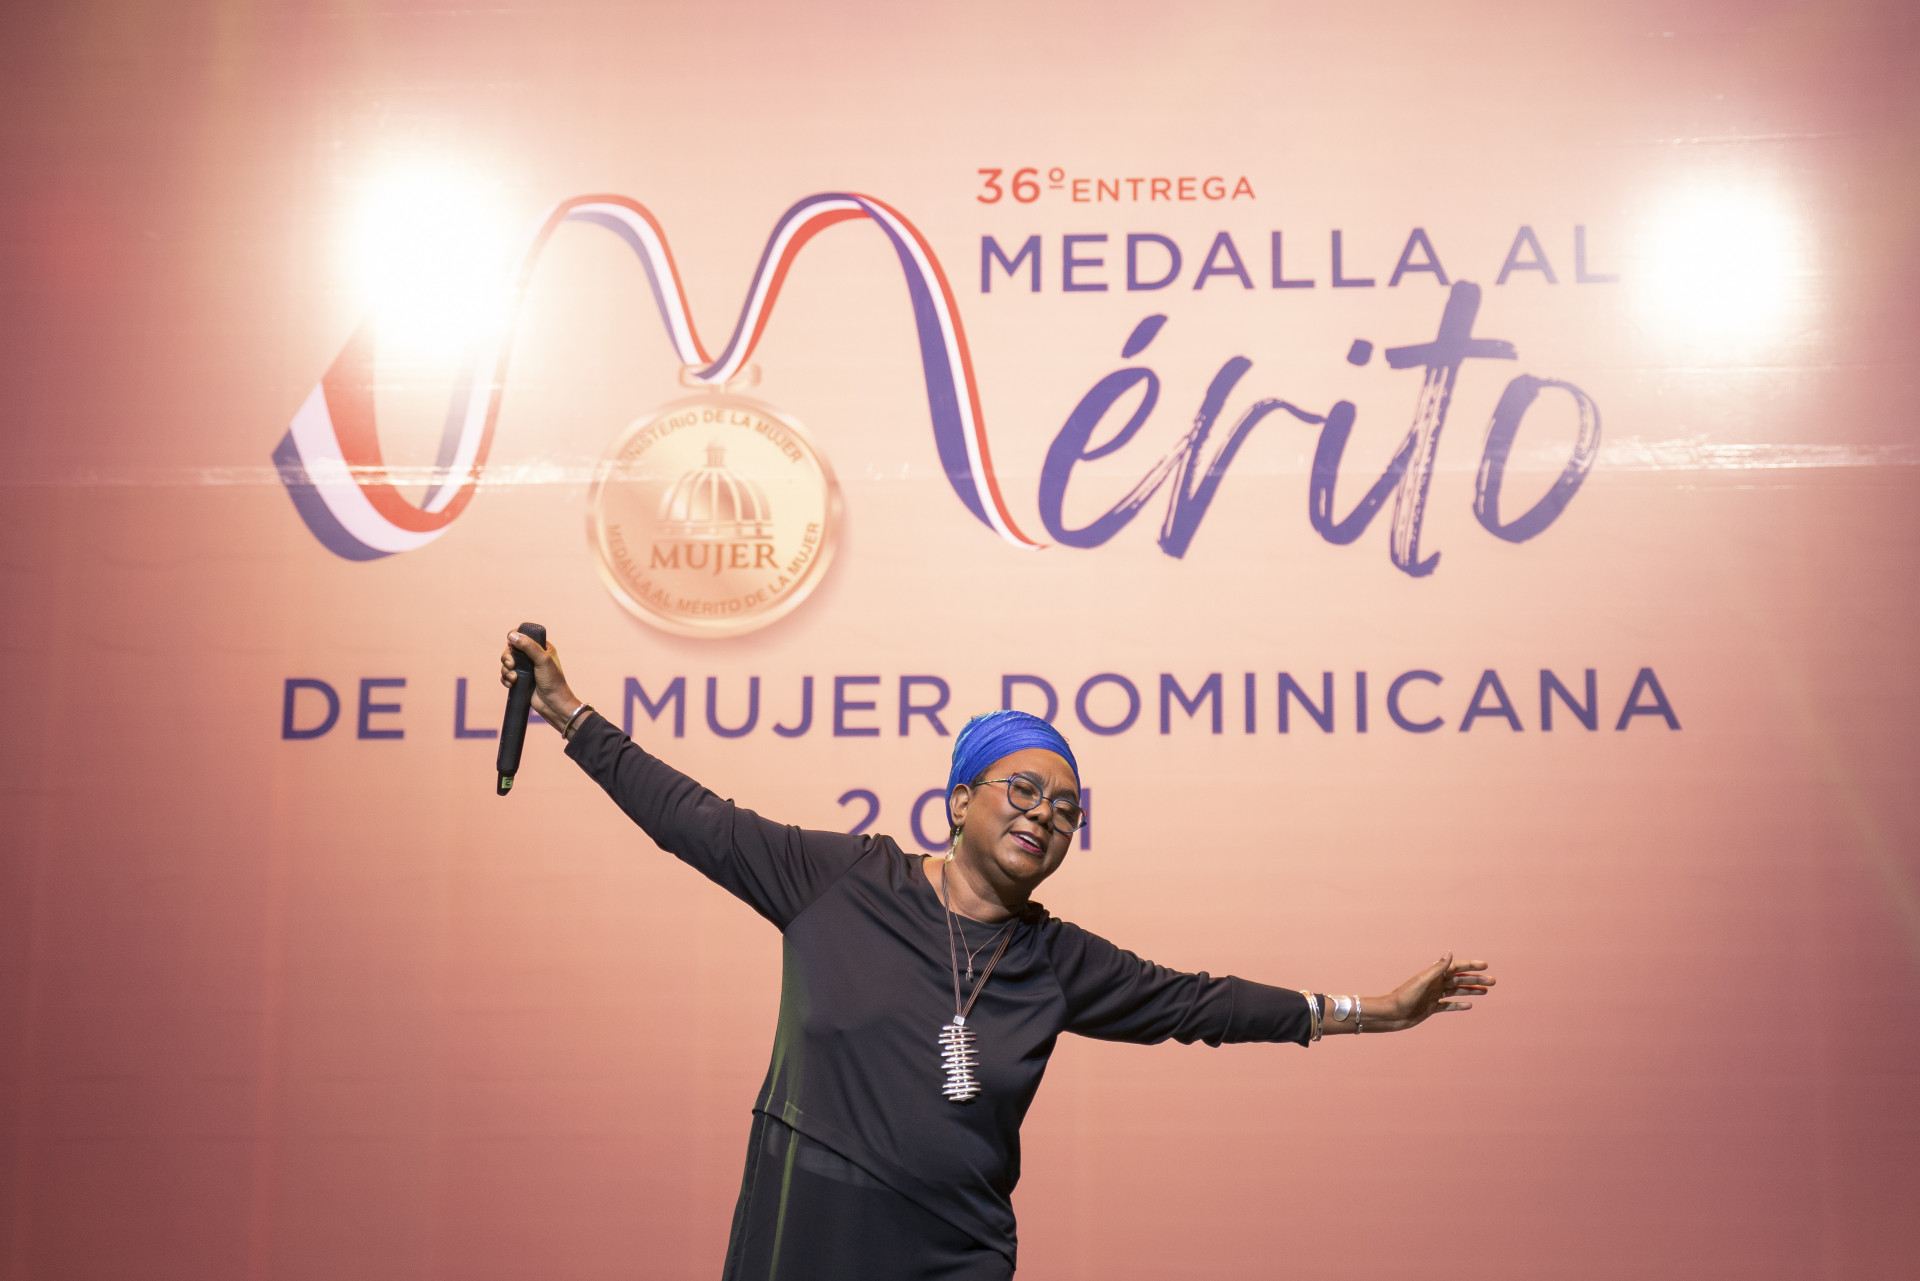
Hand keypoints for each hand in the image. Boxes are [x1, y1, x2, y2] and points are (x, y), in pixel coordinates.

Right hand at [499, 631, 581, 731]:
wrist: (552, 704)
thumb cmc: (553, 681)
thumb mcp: (543, 660)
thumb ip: (528, 646)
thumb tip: (511, 635)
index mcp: (542, 648)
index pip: (524, 636)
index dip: (514, 639)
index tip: (511, 645)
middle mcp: (533, 657)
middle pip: (511, 650)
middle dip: (507, 657)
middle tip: (511, 665)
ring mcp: (526, 669)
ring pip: (507, 663)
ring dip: (506, 670)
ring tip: (513, 678)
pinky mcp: (520, 680)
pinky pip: (506, 675)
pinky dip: (506, 679)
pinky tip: (511, 684)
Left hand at [1358, 954, 1494, 1032]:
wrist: (1392, 1014)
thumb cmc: (1404, 996)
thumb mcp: (1423, 981)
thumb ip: (1437, 968)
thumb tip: (1450, 952)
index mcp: (1434, 975)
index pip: (1456, 967)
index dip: (1470, 966)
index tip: (1485, 965)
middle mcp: (1435, 984)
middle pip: (1460, 979)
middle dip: (1476, 979)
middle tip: (1493, 981)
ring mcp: (1434, 996)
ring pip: (1457, 991)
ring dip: (1471, 990)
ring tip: (1486, 991)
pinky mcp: (1431, 1007)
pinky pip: (1448, 1005)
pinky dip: (1459, 1004)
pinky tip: (1469, 1005)